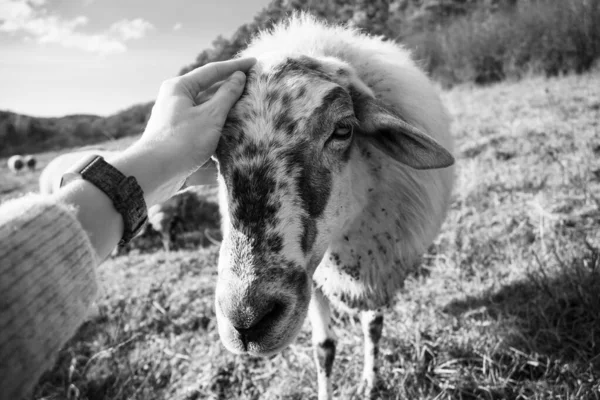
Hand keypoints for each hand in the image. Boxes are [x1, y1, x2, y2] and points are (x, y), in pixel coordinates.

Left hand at [111, 57, 255, 205]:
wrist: (155, 174)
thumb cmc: (182, 140)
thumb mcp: (211, 115)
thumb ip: (227, 95)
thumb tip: (238, 77)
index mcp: (179, 88)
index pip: (212, 71)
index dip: (235, 67)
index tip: (254, 63)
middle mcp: (176, 103)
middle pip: (209, 94)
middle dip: (232, 94)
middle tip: (254, 89)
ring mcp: (177, 125)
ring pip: (208, 117)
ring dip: (228, 119)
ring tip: (250, 117)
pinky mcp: (180, 144)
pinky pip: (204, 137)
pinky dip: (219, 139)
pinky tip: (236, 144)